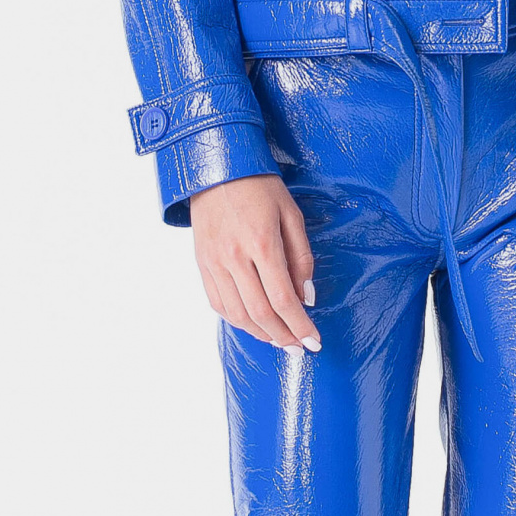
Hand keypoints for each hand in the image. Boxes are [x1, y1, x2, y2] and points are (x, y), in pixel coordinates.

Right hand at [190, 175, 320, 349]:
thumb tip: (307, 297)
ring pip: (237, 314)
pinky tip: (253, 325)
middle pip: (261, 314)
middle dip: (284, 337)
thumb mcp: (291, 214)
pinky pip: (218, 303)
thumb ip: (301, 257)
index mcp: (262, 244)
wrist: (216, 168)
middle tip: (299, 348)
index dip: (301, 326)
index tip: (314, 342)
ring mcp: (214, 263)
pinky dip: (237, 320)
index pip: (284, 299)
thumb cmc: (259, 186)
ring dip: (261, 334)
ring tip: (279, 341)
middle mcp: (235, 258)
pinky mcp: (202, 264)